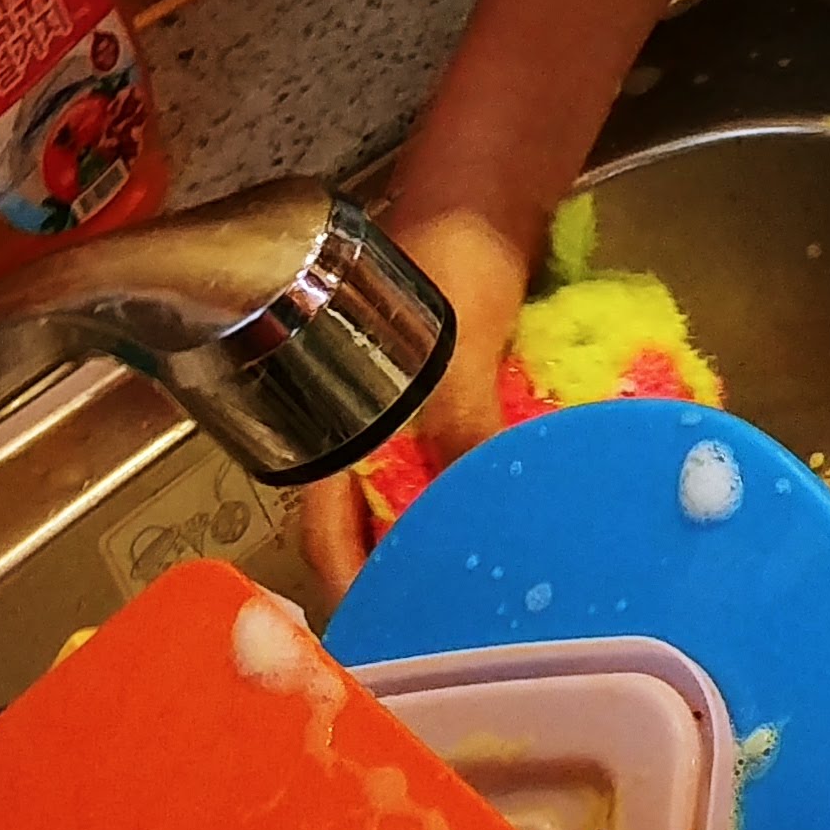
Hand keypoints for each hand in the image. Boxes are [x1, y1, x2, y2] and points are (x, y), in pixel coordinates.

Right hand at [297, 207, 526, 599]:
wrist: (484, 196)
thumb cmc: (454, 257)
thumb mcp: (463, 343)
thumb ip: (465, 419)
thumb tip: (476, 499)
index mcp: (335, 422)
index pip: (320, 527)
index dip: (345, 583)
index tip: (379, 633)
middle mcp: (358, 432)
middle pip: (362, 527)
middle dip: (398, 577)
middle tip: (445, 628)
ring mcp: (401, 421)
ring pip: (407, 503)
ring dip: (437, 539)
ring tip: (478, 592)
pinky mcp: (442, 406)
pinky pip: (449, 469)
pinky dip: (470, 497)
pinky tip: (508, 522)